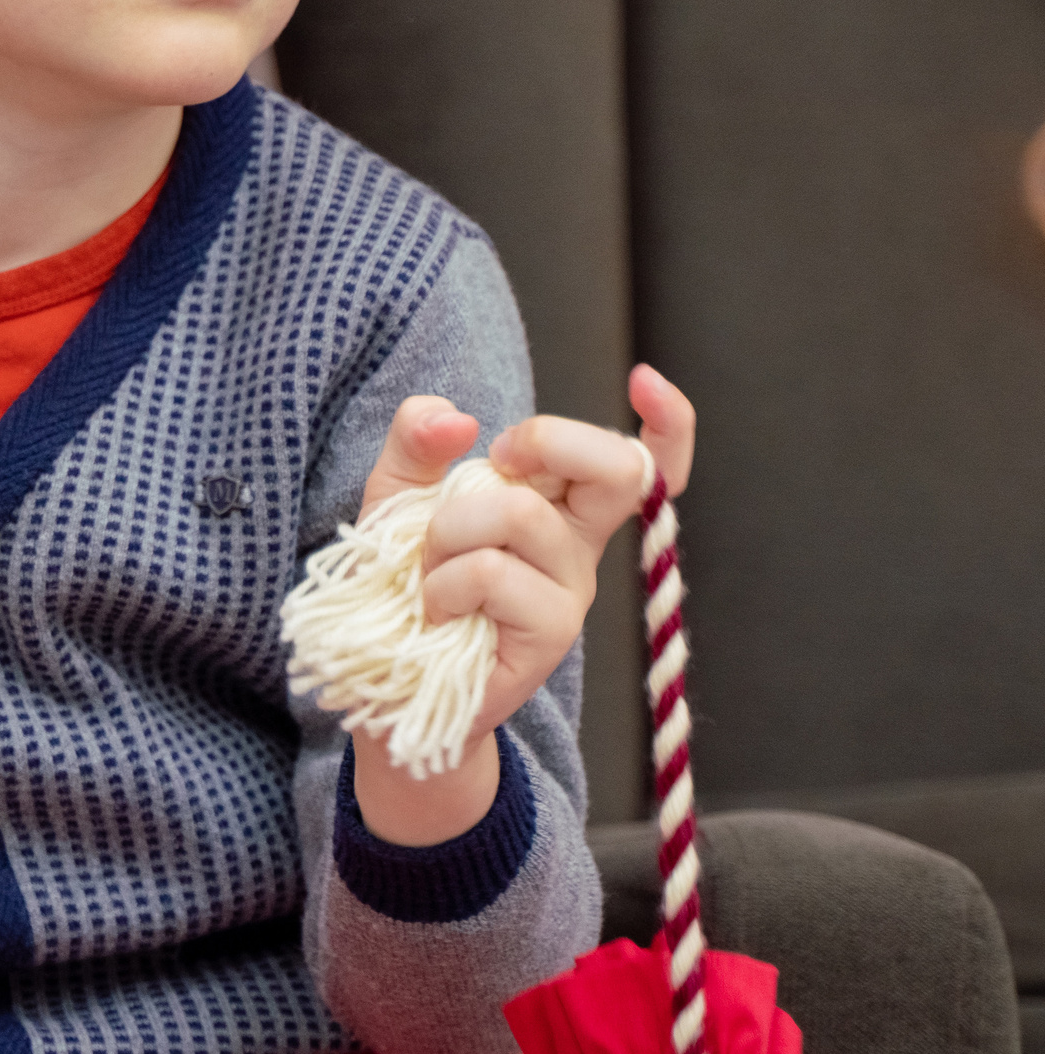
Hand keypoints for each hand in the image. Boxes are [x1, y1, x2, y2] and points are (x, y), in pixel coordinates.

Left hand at [349, 363, 696, 844]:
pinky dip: (442, 583)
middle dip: (546, 439)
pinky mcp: (550, 635)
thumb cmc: (402, 582)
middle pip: (617, 466)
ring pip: (519, 513)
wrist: (385, 675)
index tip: (644, 378)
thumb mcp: (397, 495)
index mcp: (559, 506)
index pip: (643, 466)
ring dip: (447, 531)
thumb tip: (457, 416)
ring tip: (429, 571)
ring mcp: (571, 592)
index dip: (667, 423)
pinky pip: (491, 573)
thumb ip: (419, 440)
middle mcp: (579, 545)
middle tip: (493, 463)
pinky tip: (436, 611)